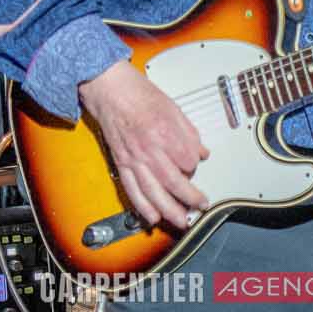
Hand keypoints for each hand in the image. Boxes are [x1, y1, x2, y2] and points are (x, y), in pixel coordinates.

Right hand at [79, 58, 210, 231]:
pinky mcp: (121, 163)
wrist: (110, 90)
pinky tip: (152, 217)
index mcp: (165, 133)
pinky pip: (132, 189)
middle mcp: (149, 150)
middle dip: (189, 199)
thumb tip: (202, 152)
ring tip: (181, 221)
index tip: (196, 165)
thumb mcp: (174, 109)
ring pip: (153, 192)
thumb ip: (190, 134)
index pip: (188, 161)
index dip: (195, 166)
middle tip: (200, 207)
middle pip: (173, 182)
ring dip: (168, 210)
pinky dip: (142, 206)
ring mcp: (133, 158)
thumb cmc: (140, 95)